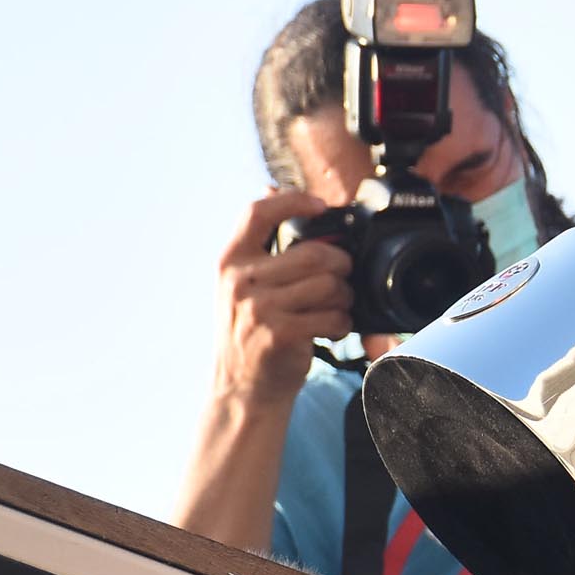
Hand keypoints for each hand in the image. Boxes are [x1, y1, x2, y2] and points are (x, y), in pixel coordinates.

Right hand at [210, 190, 352, 410]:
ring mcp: (259, 307)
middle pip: (314, 253)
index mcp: (230, 260)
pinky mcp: (280, 333)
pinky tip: (331, 328)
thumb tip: (271, 188)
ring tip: (336, 306)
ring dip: (344, 297)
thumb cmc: (251, 331)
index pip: (258, 212)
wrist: (242, 387)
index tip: (319, 205)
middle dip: (341, 265)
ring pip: (328, 284)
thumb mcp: (243, 284)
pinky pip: (332, 315)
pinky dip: (342, 322)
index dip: (292, 201)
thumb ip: (260, 245)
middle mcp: (240, 281)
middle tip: (341, 279)